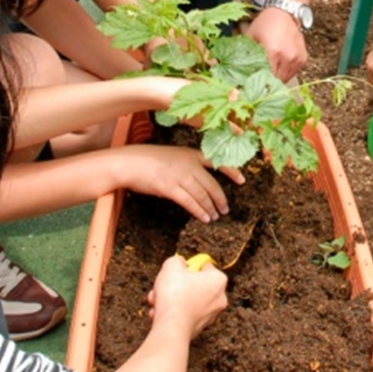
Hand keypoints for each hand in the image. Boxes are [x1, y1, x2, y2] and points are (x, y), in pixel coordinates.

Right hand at [116, 144, 245, 222]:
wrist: (130, 162)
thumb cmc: (149, 160)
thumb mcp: (172, 157)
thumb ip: (187, 166)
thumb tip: (199, 183)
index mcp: (190, 153)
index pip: (217, 162)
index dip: (232, 171)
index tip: (242, 180)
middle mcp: (188, 163)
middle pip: (212, 183)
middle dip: (221, 198)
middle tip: (225, 209)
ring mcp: (180, 175)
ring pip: (202, 195)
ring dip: (211, 207)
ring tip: (215, 216)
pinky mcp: (170, 187)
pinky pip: (190, 202)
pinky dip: (199, 211)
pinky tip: (204, 218)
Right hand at [146, 256, 227, 337]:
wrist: (171, 327)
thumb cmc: (175, 295)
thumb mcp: (172, 265)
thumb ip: (177, 261)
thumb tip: (178, 263)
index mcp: (218, 280)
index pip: (206, 266)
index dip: (190, 265)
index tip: (180, 268)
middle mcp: (219, 298)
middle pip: (194, 285)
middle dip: (175, 285)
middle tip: (164, 284)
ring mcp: (209, 315)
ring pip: (186, 301)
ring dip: (170, 299)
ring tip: (157, 299)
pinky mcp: (197, 328)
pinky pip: (182, 314)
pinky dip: (171, 313)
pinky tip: (158, 312)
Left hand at [249, 7, 307, 81]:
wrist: (285, 12)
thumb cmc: (266, 23)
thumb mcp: (251, 35)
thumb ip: (245, 53)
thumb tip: (236, 68)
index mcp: (272, 52)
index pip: (265, 77)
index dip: (258, 81)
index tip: (252, 81)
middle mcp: (287, 57)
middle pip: (276, 80)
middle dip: (267, 81)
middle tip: (259, 78)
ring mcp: (296, 59)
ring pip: (285, 79)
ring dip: (277, 78)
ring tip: (269, 71)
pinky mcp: (303, 59)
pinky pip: (293, 73)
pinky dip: (285, 72)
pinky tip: (279, 64)